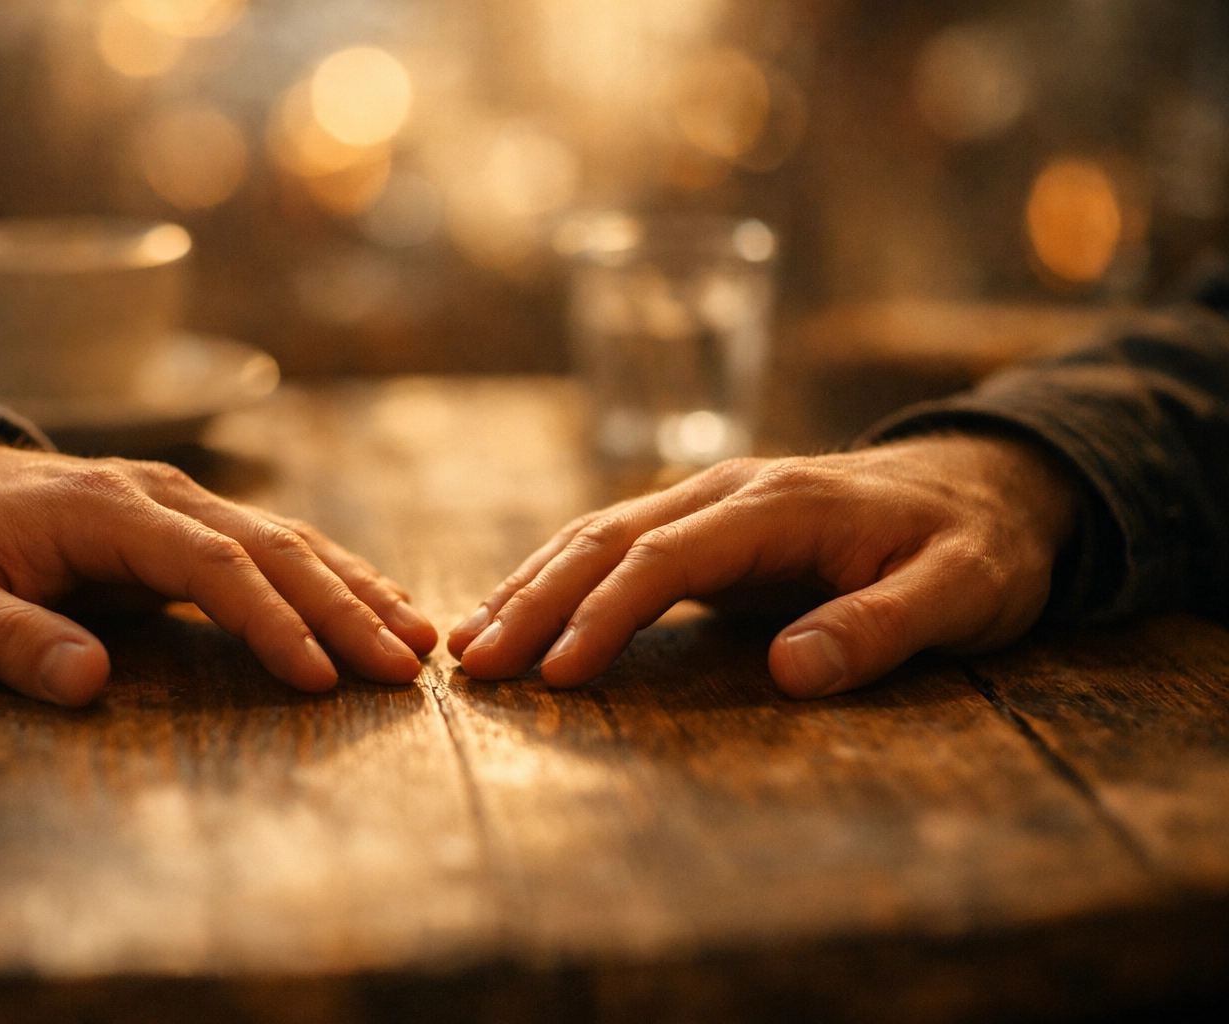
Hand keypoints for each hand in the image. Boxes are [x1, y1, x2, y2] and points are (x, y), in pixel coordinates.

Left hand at [0, 436, 436, 704]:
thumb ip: (4, 637)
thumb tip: (87, 684)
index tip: (319, 677)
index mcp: (106, 509)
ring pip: (288, 538)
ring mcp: (178, 502)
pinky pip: (274, 545)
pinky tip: (374, 603)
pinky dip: (333, 575)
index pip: (211, 562)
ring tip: (419, 638)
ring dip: (355, 587)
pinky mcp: (186, 523)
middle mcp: (159, 494)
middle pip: (272, 546)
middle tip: (407, 666)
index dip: (270, 619)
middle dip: (345, 607)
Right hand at [448, 434, 1077, 697]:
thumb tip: (790, 673)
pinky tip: (525, 609)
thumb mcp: (963, 591)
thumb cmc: (980, 544)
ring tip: (470, 640)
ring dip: (532, 584)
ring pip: (599, 533)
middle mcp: (730, 490)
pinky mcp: (711, 522)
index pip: (665, 558)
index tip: (555, 674)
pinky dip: (561, 576)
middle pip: (608, 538)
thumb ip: (880, 627)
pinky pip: (618, 543)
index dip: (604, 615)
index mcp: (779, 504)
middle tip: (472, 663)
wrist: (991, 481)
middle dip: (535, 599)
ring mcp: (714, 500)